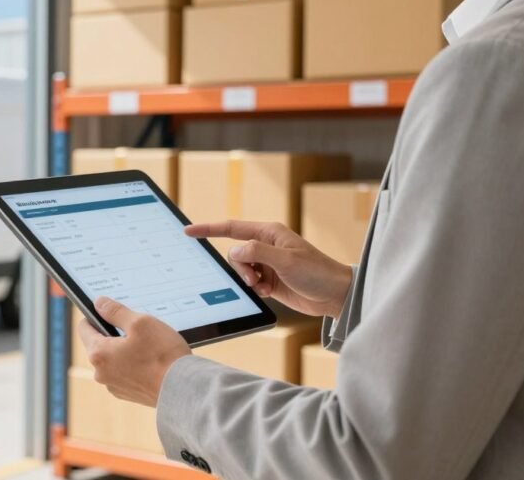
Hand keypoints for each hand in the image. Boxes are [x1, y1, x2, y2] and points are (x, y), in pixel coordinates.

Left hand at [77, 296, 191, 407]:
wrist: (183, 389)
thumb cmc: (162, 355)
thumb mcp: (140, 322)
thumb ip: (115, 311)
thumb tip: (99, 303)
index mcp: (98, 354)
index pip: (84, 328)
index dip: (95, 315)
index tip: (110, 312)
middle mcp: (101, 373)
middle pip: (100, 344)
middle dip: (114, 334)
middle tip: (137, 329)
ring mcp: (114, 386)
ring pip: (114, 359)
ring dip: (125, 350)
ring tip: (148, 346)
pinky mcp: (128, 394)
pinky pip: (125, 372)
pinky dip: (134, 365)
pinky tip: (152, 361)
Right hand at [185, 221, 352, 318]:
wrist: (335, 295)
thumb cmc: (317, 273)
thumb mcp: (286, 261)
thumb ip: (258, 253)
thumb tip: (234, 251)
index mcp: (269, 233)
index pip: (232, 228)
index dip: (208, 229)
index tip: (188, 231)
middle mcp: (266, 245)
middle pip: (235, 253)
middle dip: (239, 268)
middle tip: (253, 279)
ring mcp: (268, 263)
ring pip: (240, 268)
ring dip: (247, 280)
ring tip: (263, 286)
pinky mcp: (270, 279)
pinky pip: (249, 282)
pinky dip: (254, 289)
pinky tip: (268, 292)